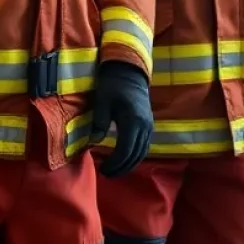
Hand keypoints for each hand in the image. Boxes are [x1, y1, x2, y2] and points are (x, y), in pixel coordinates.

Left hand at [91, 60, 152, 177]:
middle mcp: (145, 127)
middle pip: (135, 156)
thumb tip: (94, 142)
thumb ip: (99, 122)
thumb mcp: (102, 101)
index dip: (115, 164)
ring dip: (129, 164)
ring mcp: (149, 126)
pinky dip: (134, 156)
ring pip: (142, 153)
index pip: (125, 151)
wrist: (129, 70)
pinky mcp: (149, 124)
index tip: (102, 169)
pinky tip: (123, 158)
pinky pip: (144, 146)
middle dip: (121, 168)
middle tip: (106, 174)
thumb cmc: (113, 84)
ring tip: (114, 169)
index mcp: (133, 121)